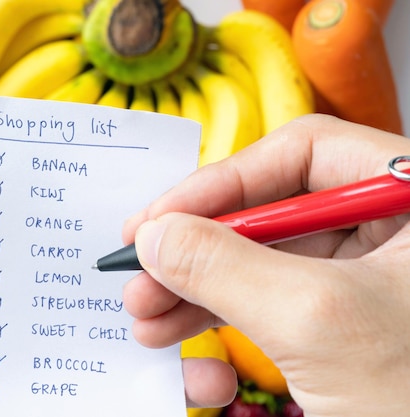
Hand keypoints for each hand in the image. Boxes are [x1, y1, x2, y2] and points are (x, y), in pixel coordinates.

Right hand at [122, 115, 409, 415]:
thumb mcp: (316, 321)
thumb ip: (225, 267)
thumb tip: (154, 236)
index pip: (302, 153)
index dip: (220, 181)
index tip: (158, 220)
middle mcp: (389, 227)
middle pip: (268, 212)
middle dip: (195, 250)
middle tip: (139, 276)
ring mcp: (365, 277)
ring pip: (259, 262)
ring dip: (194, 290)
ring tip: (145, 318)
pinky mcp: (340, 320)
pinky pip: (267, 304)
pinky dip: (218, 321)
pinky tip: (180, 342)